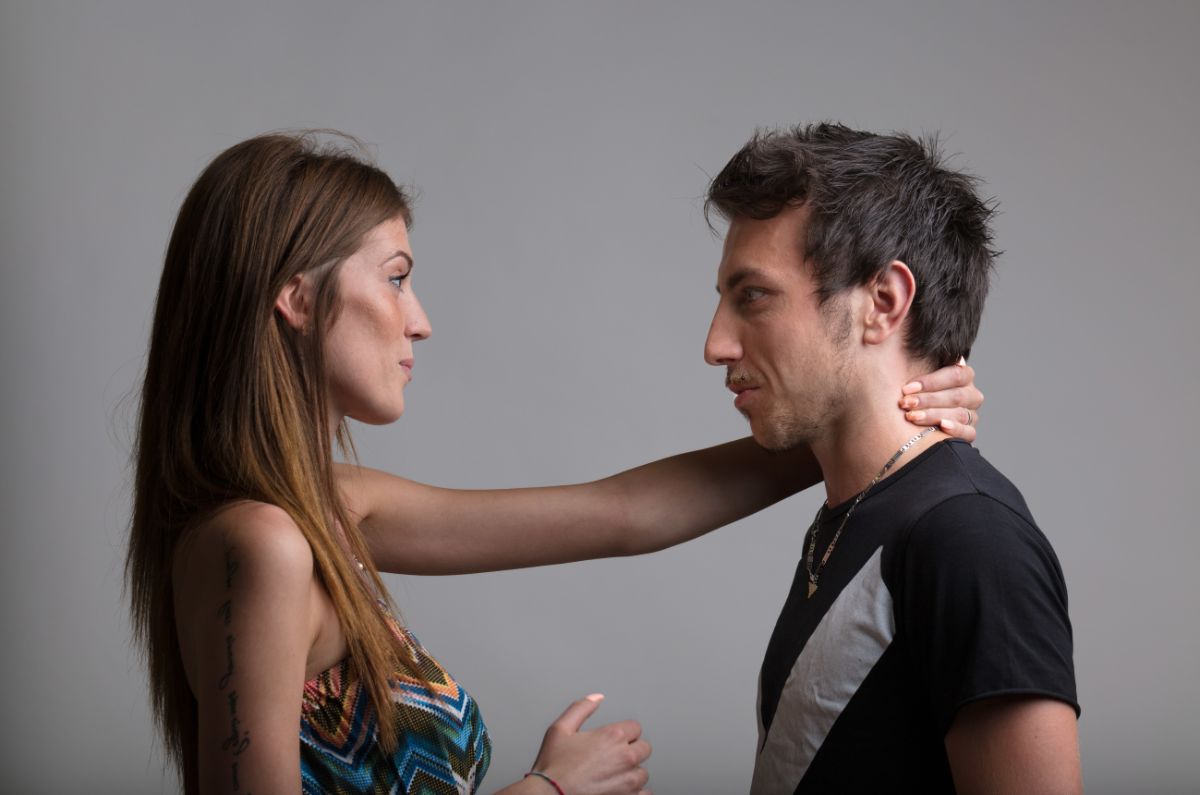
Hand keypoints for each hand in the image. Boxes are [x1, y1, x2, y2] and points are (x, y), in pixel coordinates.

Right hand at [527, 694, 651, 794]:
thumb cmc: (553, 767)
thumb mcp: (560, 729)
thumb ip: (581, 708)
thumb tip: (596, 698)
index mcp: (612, 736)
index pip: (636, 728)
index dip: (624, 733)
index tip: (615, 740)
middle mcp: (625, 757)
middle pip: (644, 748)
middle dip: (631, 751)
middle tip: (614, 758)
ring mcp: (628, 781)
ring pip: (643, 773)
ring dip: (632, 773)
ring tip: (614, 775)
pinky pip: (644, 794)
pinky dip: (635, 793)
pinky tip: (621, 790)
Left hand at [899, 357, 983, 441]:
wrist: (911, 422)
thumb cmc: (911, 391)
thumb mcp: (911, 373)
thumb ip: (909, 358)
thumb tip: (884, 337)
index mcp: (961, 374)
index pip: (955, 374)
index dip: (930, 382)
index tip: (905, 388)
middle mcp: (970, 393)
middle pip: (956, 394)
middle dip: (928, 399)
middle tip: (905, 403)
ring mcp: (971, 413)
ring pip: (960, 413)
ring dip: (934, 414)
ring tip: (911, 417)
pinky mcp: (969, 433)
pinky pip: (969, 433)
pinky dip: (956, 430)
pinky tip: (941, 428)